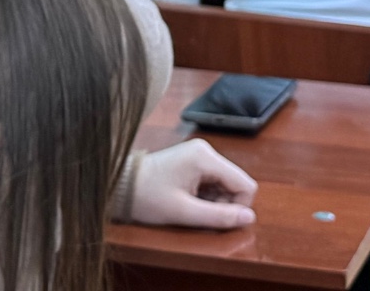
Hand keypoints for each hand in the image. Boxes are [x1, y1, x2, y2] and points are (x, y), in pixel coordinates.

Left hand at [130, 139, 256, 229]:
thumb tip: (250, 219)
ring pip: (225, 183)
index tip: (216, 217)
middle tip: (199, 213)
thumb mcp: (184, 212)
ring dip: (215, 201)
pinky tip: (187, 199)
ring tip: (190, 206)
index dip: (238, 207)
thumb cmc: (147, 197)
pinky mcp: (192, 160)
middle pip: (236, 183)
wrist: (119, 184)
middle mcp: (206, 150)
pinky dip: (206, 195)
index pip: (246, 184)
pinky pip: (213, 181)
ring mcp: (199, 154)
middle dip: (225, 204)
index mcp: (205, 157)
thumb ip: (219, 216)